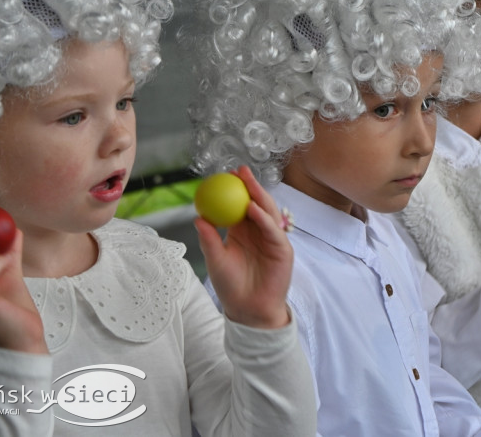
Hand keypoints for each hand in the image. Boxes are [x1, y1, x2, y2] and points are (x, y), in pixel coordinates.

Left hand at [197, 166, 292, 329]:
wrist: (248, 309)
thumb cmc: (230, 286)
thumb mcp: (215, 260)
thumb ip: (209, 240)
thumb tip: (198, 217)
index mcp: (242, 232)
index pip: (240, 205)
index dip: (236, 189)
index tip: (226, 175)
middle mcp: (258, 232)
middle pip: (257, 203)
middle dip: (251, 185)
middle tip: (240, 170)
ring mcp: (272, 239)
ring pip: (267, 212)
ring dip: (259, 196)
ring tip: (247, 183)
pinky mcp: (282, 248)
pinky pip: (273, 229)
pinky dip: (263, 217)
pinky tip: (253, 209)